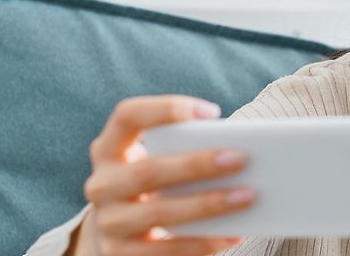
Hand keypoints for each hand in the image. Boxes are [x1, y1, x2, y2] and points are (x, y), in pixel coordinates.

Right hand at [72, 96, 254, 255]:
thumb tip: (236, 152)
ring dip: (207, 205)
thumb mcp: (156, 160)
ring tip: (247, 196)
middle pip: (147, 170)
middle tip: (240, 159)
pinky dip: (202, 243)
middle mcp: (102, 184)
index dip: (166, 109)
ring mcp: (107, 223)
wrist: (117, 231)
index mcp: (109, 149)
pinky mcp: (119, 255)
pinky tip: (234, 233)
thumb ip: (183, 149)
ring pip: (158, 213)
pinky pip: (164, 252)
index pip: (127, 116)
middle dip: (197, 165)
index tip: (212, 113)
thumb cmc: (154, 182)